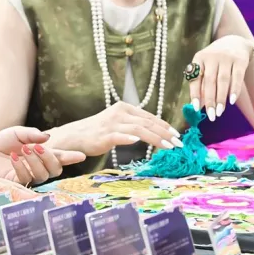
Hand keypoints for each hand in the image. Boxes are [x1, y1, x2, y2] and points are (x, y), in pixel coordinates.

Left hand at [0, 127, 85, 185]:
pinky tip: (13, 158)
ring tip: (24, 150)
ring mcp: (29, 176)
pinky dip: (21, 166)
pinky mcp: (17, 183)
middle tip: (36, 147)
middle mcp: (38, 166)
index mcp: (42, 154)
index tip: (81, 155)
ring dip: (36, 161)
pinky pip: (26, 178)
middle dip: (49, 157)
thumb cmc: (2, 142)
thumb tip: (47, 138)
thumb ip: (32, 134)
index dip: (71, 157)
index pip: (60, 157)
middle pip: (55, 169)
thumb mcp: (18, 132)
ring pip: (43, 175)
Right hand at [46, 101, 182, 157]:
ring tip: (168, 146)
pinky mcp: (104, 135)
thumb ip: (134, 124)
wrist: (75, 135)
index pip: (149, 116)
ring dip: (156, 138)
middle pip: (147, 122)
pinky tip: (139, 142)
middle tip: (178, 142)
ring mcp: (112, 124)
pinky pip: (120, 136)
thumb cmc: (98, 131)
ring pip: (139, 130)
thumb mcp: (118, 123)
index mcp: (124, 108)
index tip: (176, 134)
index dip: (164, 125)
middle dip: (165, 133)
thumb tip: (155, 130)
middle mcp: (119, 113)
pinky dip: (129, 138)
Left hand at [186, 35, 253, 121]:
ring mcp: (226, 57)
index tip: (196, 109)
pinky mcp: (240, 60)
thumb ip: (202, 85)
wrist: (235, 42)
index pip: (195, 78)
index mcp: (199, 58)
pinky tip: (232, 101)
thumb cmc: (216, 61)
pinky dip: (234, 90)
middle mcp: (212, 56)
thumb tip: (199, 106)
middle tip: (211, 116)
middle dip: (210, 100)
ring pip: (223, 80)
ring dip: (221, 98)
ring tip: (220, 112)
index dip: (195, 93)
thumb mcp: (206, 68)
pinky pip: (237, 77)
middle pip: (210, 81)